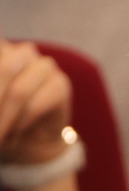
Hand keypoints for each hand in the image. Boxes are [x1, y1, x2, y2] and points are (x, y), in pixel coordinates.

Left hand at [0, 40, 71, 165]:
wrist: (32, 141)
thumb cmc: (1, 118)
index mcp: (0, 49)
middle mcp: (20, 51)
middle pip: (3, 71)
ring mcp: (43, 66)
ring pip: (20, 92)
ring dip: (4, 120)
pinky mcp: (60, 85)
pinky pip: (36, 106)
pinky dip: (20, 125)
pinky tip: (12, 137)